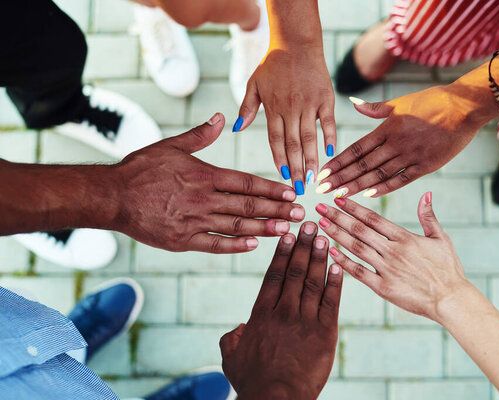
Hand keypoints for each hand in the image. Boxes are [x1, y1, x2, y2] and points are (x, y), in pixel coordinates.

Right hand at [112, 113, 304, 253]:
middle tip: (300, 214)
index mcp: (203, 175)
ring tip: (286, 229)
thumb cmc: (141, 169)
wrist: (112, 196)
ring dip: (264, 228)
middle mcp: (203, 199)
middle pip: (248, 206)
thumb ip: (200, 135)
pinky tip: (254, 245)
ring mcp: (193, 222)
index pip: (246, 183)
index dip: (271, 189)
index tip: (291, 193)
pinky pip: (214, 244)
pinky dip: (235, 246)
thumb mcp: (170, 145)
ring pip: (236, 226)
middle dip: (277, 210)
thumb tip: (222, 119)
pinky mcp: (183, 240)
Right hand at [220, 222, 342, 399]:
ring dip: (319, 257)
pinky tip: (339, 265)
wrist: (277, 399)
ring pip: (313, 282)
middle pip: (295, 271)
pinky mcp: (325, 332)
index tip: (288, 235)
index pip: (274, 275)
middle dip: (303, 246)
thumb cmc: (252, 381)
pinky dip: (336, 282)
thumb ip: (233, 337)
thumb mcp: (231, 357)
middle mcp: (284, 311)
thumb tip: (241, 327)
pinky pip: (332, 302)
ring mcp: (305, 321)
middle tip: (310, 225)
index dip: (282, 253)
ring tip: (324, 237)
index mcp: (262, 314)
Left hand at [235, 47, 336, 194]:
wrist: (297, 42)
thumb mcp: (254, 84)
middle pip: (293, 144)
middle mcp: (291, 109)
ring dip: (311, 159)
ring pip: (310, 137)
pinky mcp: (325, 99)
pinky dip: (330, 137)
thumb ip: (246, 108)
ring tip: (314, 178)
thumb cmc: (273, 64)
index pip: (275, 140)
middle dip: (296, 168)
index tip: (282, 177)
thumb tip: (235, 129)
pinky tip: (331, 154)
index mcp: (273, 108)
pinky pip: (328, 122)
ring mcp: (310, 104)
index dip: (279, 159)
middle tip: (299, 189)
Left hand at [315, 194, 467, 321]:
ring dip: (336, 235)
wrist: (451, 299)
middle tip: (319, 207)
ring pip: (356, 248)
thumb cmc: (448, 269)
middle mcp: (393, 251)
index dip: (353, 207)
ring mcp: (387, 269)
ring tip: (320, 225)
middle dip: (337, 217)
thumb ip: (428, 216)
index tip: (338, 198)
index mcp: (405, 237)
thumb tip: (426, 193)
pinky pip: (358, 272)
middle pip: (359, 230)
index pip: (373, 218)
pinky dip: (343, 262)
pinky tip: (329, 252)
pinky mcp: (383, 287)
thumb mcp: (441, 238)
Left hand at [316, 84, 494, 197]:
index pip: (356, 148)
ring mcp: (411, 156)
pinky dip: (384, 188)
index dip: (338, 162)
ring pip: (378, 174)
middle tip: (321, 190)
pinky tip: (368, 195)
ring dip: (357, 186)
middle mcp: (396, 143)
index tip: (322, 173)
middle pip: (363, 164)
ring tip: (338, 195)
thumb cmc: (432, 101)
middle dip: (340, 178)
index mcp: (387, 128)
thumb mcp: (401, 102)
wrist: (464, 107)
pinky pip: (401, 179)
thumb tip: (353, 104)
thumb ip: (376, 109)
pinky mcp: (426, 165)